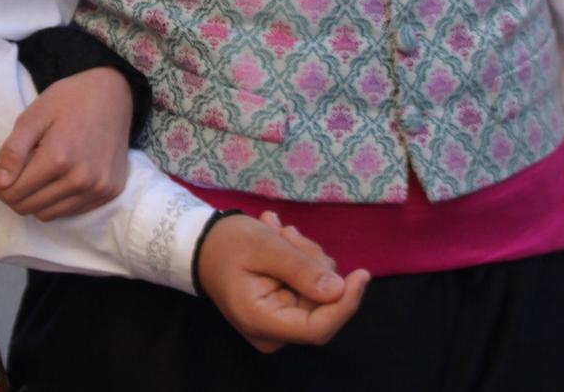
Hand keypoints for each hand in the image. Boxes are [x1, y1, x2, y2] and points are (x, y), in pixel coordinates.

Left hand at [0, 67, 133, 219]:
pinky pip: (70, 211)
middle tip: (10, 171)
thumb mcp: (33, 116)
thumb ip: (13, 150)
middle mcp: (81, 179)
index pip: (13, 192)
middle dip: (11, 192)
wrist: (114, 94)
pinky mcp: (109, 193)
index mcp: (59, 158)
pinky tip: (56, 178)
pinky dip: (55, 200)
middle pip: (28, 207)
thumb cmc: (69, 100)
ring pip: (47, 214)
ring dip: (33, 199)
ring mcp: (98, 189)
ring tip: (34, 173)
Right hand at [197, 212, 368, 353]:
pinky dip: (300, 259)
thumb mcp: (263, 245)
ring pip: (318, 290)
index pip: (317, 328)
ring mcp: (280, 322)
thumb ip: (300, 269)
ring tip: (278, 231)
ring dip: (305, 255)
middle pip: (319, 304)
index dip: (345, 304)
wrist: (201, 244)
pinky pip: (310, 286)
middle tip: (288, 232)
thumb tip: (338, 290)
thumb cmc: (226, 243)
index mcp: (261, 321)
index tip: (362, 274)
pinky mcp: (285, 309)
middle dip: (312, 262)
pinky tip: (280, 238)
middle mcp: (273, 332)